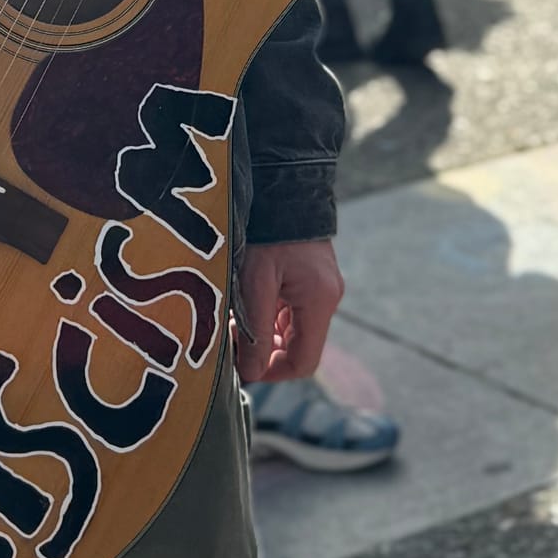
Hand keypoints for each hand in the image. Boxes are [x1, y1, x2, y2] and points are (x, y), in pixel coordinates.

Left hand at [235, 238, 343, 381]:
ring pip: (292, 330)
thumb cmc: (267, 230)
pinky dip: (269, 316)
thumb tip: (250, 374)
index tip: (243, 368)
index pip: (303, 361)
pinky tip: (244, 304)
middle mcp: (327, 298)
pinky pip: (291, 310)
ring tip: (233, 320)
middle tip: (231, 341)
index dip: (273, 373)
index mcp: (319, 302)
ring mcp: (321, 287)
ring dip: (264, 334)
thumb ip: (254, 331)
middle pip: (298, 347)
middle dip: (264, 352)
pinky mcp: (311, 278)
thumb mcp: (255, 282)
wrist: (282, 183)